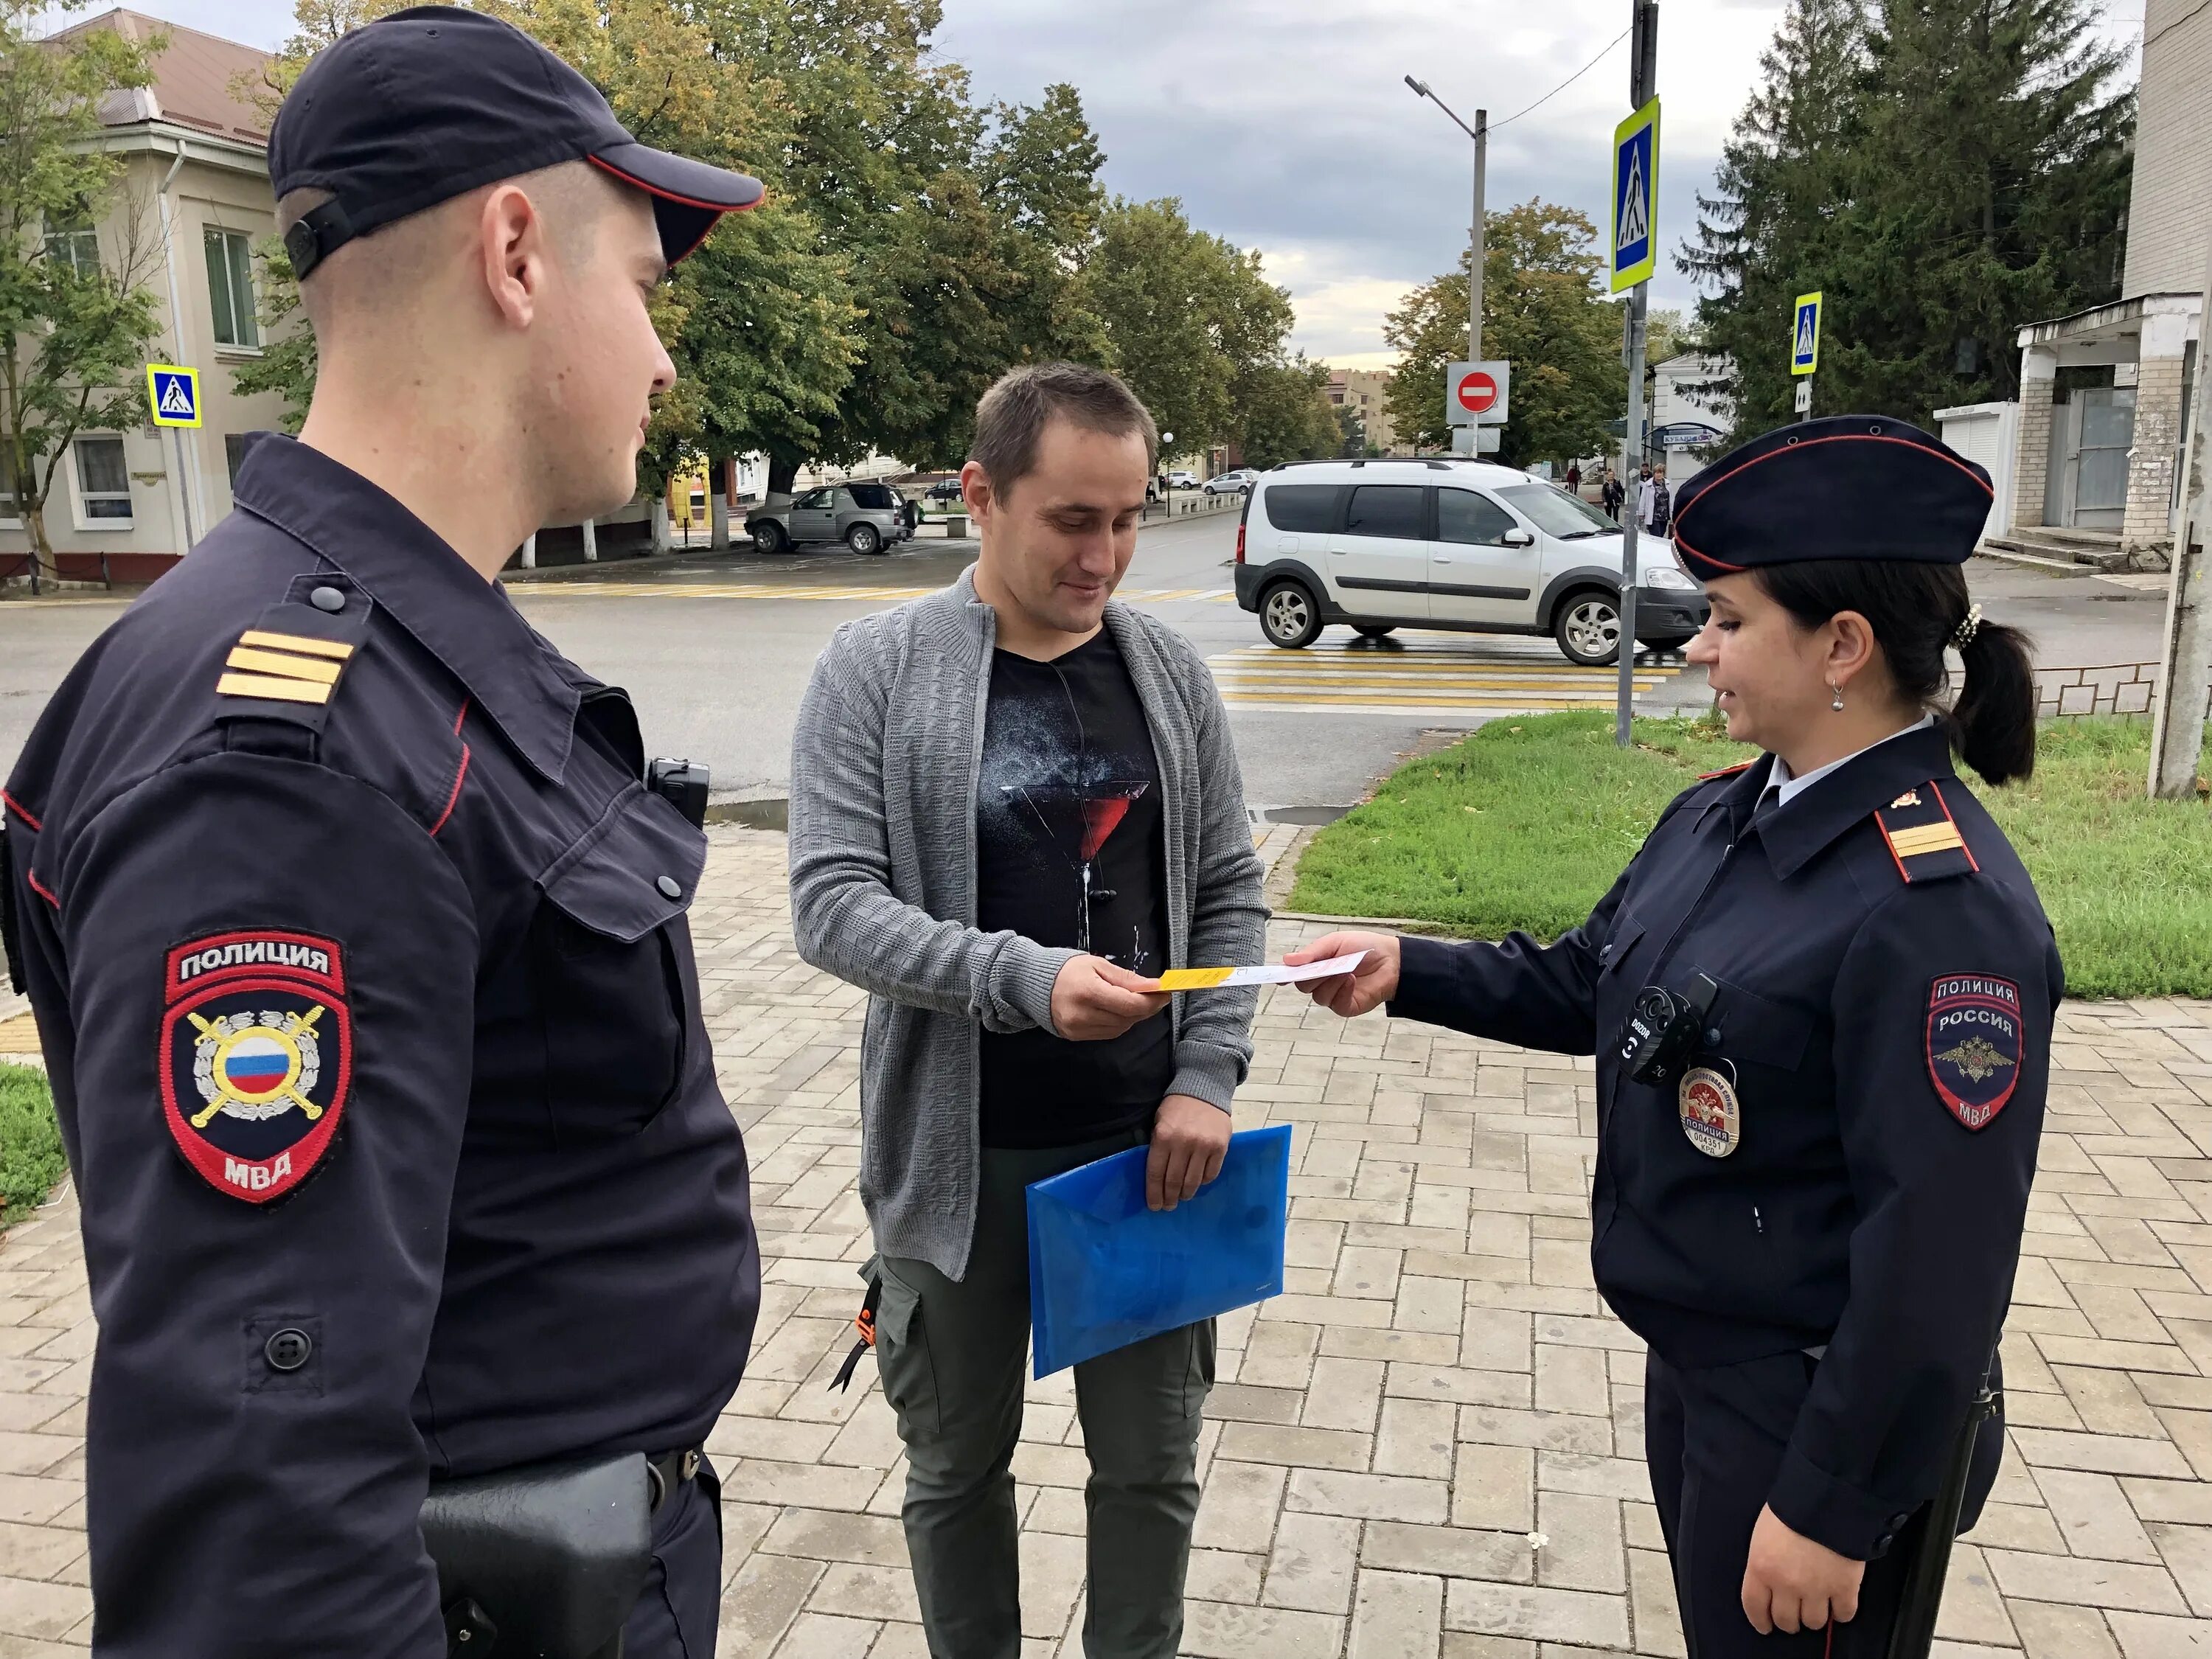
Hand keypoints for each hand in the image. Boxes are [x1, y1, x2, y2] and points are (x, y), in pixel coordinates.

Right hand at [1050, 955, 1170, 1041]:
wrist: (1034, 984)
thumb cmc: (1068, 969)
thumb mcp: (1097, 965)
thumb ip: (1126, 978)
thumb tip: (1153, 987)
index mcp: (1088, 992)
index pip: (1129, 1005)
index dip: (1152, 1001)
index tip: (1164, 993)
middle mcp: (1082, 1015)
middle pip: (1127, 1018)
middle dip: (1146, 1008)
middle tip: (1155, 996)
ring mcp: (1078, 1029)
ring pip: (1120, 1028)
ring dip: (1133, 1017)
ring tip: (1135, 1002)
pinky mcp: (1075, 1037)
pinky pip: (1107, 1033)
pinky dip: (1119, 1023)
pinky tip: (1119, 1011)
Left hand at [1148, 1093, 1229, 1211]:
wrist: (1204, 1090)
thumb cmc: (1176, 1108)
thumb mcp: (1159, 1123)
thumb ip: (1158, 1147)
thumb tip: (1156, 1179)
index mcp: (1163, 1137)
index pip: (1156, 1173)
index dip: (1154, 1193)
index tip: (1154, 1206)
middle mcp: (1183, 1143)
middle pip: (1174, 1181)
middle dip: (1169, 1198)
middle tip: (1168, 1206)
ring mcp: (1203, 1146)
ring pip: (1193, 1181)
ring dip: (1186, 1194)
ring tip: (1182, 1197)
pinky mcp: (1220, 1147)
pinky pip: (1210, 1174)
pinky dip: (1202, 1182)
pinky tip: (1197, 1183)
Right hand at [1283, 932, 1401, 1016]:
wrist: (1391, 959)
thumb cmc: (1362, 947)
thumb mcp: (1335, 943)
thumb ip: (1312, 953)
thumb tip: (1287, 960)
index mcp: (1315, 966)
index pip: (1294, 974)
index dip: (1284, 976)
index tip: (1279, 977)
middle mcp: (1321, 983)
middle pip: (1303, 986)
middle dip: (1311, 976)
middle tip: (1326, 965)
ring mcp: (1333, 996)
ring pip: (1318, 996)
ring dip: (1330, 982)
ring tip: (1345, 970)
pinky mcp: (1346, 1007)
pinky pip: (1336, 1004)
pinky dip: (1342, 991)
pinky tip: (1350, 980)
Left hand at [1741, 1505, 1863, 1634]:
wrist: (1827, 1497)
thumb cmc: (1792, 1507)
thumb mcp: (1763, 1533)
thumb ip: (1764, 1561)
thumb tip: (1768, 1580)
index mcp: (1761, 1567)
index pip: (1754, 1607)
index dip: (1760, 1621)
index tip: (1765, 1626)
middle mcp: (1787, 1584)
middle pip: (1786, 1621)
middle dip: (1789, 1620)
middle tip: (1794, 1614)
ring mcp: (1817, 1589)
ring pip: (1814, 1623)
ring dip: (1815, 1617)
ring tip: (1817, 1605)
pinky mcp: (1845, 1588)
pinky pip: (1844, 1615)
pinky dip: (1842, 1613)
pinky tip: (1839, 1604)